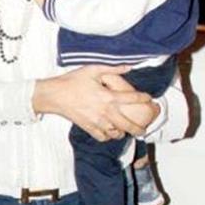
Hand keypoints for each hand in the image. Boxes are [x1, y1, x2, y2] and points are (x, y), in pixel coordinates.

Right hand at [33, 64, 153, 141]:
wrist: (54, 95)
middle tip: (143, 130)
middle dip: (139, 129)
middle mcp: (105, 112)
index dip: (144, 98)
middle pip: (128, 124)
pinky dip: (108, 136)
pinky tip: (109, 132)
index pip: (132, 98)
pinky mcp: (88, 127)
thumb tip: (128, 66)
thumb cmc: (72, 81)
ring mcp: (97, 122)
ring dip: (122, 132)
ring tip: (125, 131)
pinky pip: (103, 137)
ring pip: (116, 133)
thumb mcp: (92, 70)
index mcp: (108, 96)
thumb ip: (113, 68)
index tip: (149, 98)